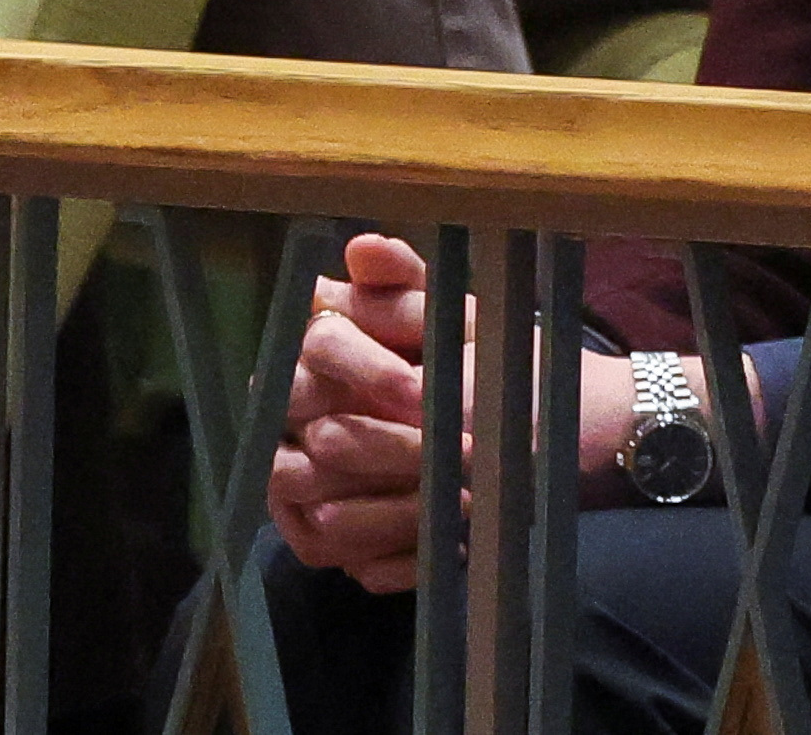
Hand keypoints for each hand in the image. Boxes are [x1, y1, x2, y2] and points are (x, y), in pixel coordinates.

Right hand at [265, 232, 438, 592]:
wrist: (519, 436)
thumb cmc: (473, 365)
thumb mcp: (455, 317)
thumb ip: (407, 283)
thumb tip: (363, 247)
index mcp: (319, 351)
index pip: (320, 350)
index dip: (370, 371)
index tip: (423, 389)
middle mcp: (291, 420)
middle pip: (324, 440)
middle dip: (396, 451)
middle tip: (465, 457)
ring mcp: (297, 488)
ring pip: (329, 512)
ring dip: (403, 511)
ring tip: (464, 502)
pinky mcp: (318, 542)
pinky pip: (346, 563)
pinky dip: (402, 559)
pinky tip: (449, 546)